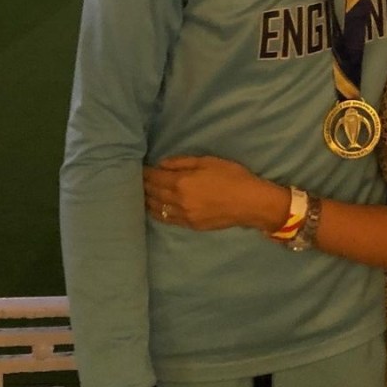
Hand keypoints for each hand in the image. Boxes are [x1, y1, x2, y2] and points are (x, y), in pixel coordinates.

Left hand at [143, 156, 287, 231]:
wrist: (250, 203)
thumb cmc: (232, 176)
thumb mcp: (208, 161)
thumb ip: (182, 162)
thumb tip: (162, 165)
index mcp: (182, 182)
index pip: (155, 177)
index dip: (145, 172)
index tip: (138, 167)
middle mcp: (178, 200)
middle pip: (152, 193)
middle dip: (143, 185)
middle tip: (136, 179)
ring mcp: (183, 215)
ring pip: (157, 208)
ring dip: (146, 200)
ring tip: (141, 193)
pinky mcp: (190, 225)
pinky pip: (167, 219)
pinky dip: (156, 212)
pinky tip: (153, 208)